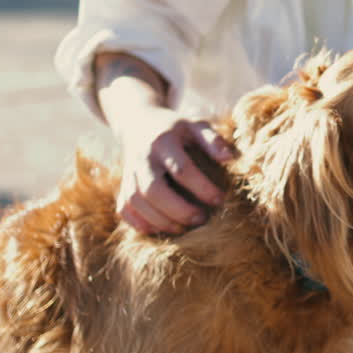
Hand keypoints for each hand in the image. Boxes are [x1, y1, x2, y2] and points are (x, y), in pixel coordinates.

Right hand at [113, 107, 233, 235]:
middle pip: (152, 190)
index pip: (181, 169)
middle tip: (201, 219)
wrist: (138, 123)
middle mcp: (142, 159)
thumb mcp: (195, 125)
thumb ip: (213, 140)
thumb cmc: (176, 128)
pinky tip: (161, 229)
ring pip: (136, 203)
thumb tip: (230, 158)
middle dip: (178, 210)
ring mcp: (128, 174)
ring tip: (184, 228)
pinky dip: (140, 224)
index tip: (220, 199)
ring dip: (161, 221)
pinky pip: (125, 210)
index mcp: (163, 142)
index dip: (202, 188)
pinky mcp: (122, 187)